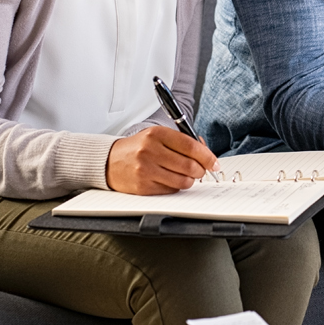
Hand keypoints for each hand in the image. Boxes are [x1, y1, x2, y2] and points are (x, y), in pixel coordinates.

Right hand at [105, 126, 219, 194]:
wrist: (109, 161)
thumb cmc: (138, 148)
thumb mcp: (158, 136)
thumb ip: (182, 141)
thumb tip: (207, 154)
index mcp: (156, 134)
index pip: (191, 146)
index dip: (207, 156)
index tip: (214, 163)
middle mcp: (150, 151)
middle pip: (189, 165)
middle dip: (201, 170)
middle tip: (201, 170)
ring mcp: (146, 170)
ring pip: (183, 181)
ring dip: (190, 180)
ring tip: (185, 175)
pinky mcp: (143, 186)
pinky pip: (171, 190)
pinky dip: (176, 186)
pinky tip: (170, 179)